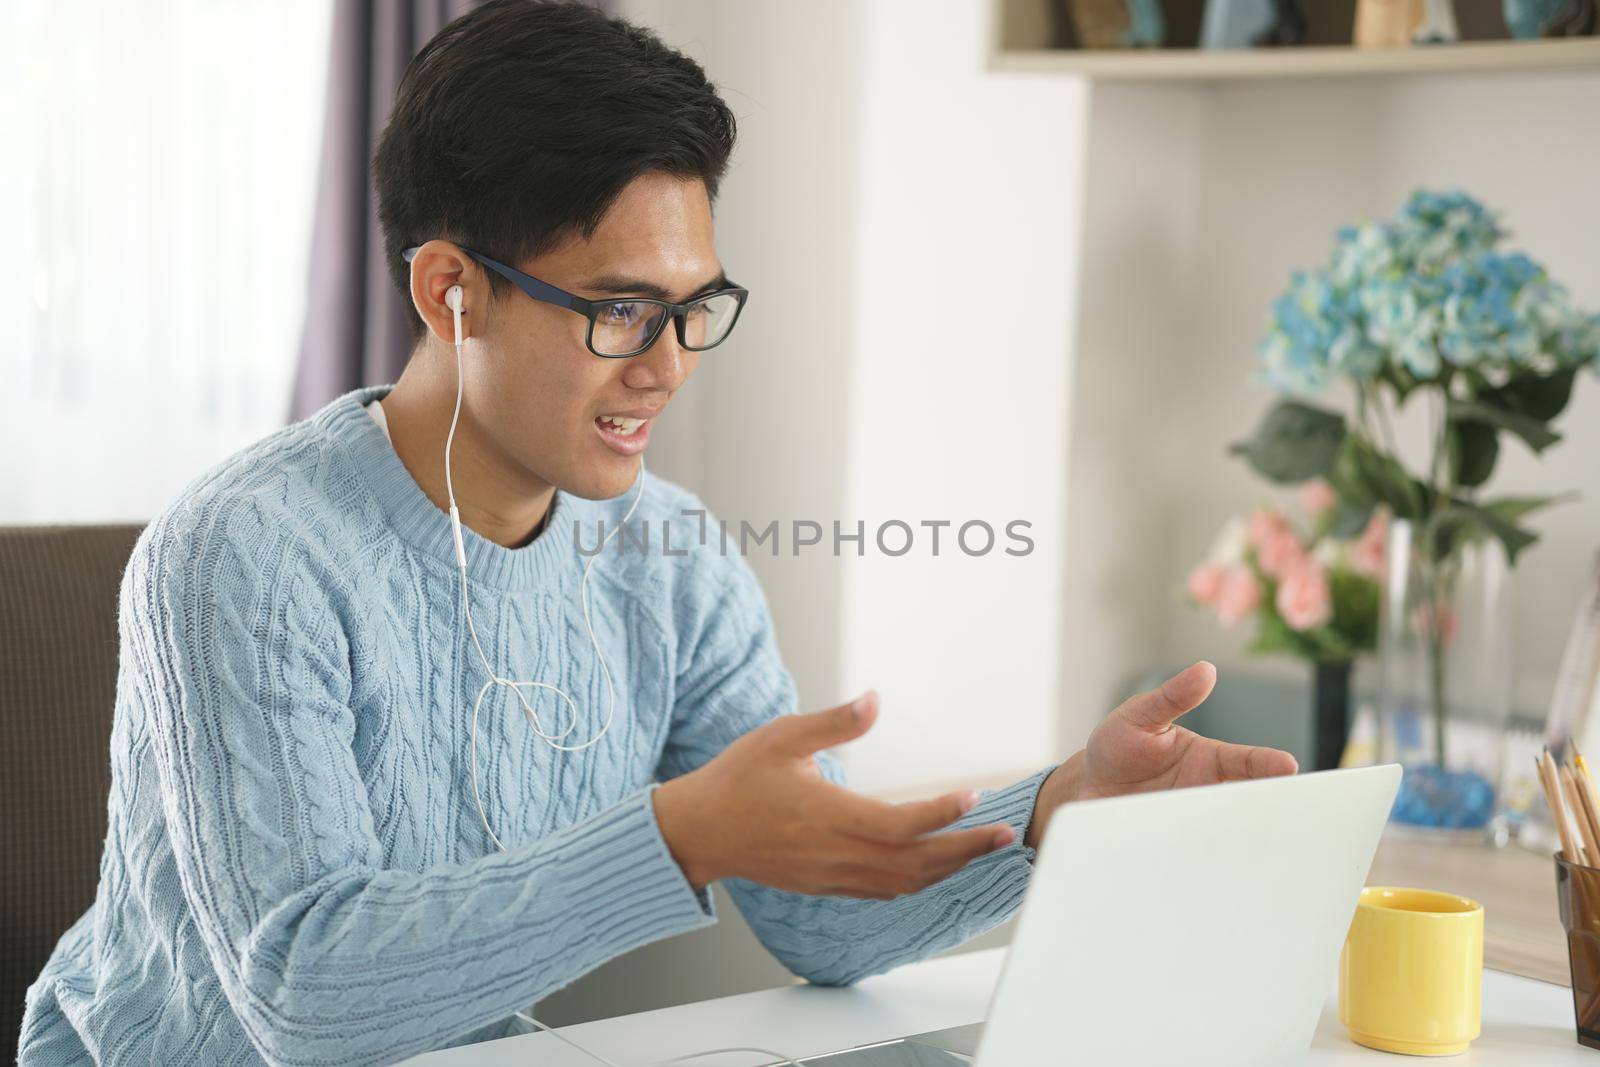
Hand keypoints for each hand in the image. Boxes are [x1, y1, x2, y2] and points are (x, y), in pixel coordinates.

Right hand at [653, 693, 1016, 899]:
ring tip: (984, 849)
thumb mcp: (782, 735)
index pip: (898, 825)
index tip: (974, 797)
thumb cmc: (739, 778)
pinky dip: (918, 881)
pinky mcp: (827, 886)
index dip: (940, 815)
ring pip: (903, 883)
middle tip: (1006, 834)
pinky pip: (883, 891)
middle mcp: (835, 853)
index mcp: (827, 815)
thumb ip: (834, 722)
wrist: (701, 831)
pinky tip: (938, 867)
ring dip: (948, 869)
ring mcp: (832, 875)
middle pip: (915, 864)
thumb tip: (875, 699)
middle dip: (965, 850)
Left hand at [1024, 662, 1297, 848]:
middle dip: (1270, 808)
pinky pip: (1195, 857)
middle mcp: (1208, 793)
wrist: (1086, 787)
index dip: (1267, 764)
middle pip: (1249, 803)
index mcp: (1209, 760)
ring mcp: (1193, 823)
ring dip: (1239, 842)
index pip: (1247, 761)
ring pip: (1227, 835)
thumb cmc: (1118, 745)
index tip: (1288, 766)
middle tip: (1290, 815)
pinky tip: (1210, 875)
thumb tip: (1205, 670)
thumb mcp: (1140, 714)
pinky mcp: (1175, 848)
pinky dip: (1205, 865)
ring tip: (1255, 850)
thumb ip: (1171, 696)